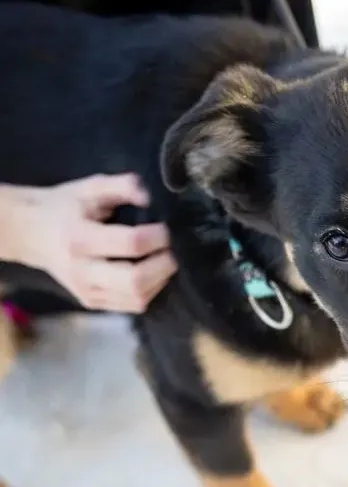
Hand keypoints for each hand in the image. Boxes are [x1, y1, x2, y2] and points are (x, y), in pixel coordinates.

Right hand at [17, 173, 176, 312]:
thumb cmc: (65, 207)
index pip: (131, 243)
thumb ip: (123, 185)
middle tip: (173, 248)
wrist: (30, 233)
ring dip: (161, 279)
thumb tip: (150, 197)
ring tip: (164, 258)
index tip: (167, 227)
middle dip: (164, 264)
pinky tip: (152, 272)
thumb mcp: (91, 187)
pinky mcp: (93, 303)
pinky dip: (152, 290)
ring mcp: (87, 292)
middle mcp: (82, 271)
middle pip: (136, 281)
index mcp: (80, 238)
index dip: (158, 236)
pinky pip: (133, 305)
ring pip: (138, 298)